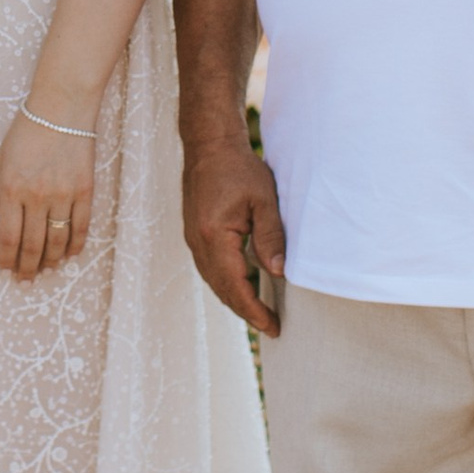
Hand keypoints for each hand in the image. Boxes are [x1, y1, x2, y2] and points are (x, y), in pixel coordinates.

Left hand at [0, 105, 94, 280]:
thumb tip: (7, 227)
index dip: (6, 259)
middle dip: (27, 268)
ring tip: (45, 271)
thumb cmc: (27, 132)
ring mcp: (62, 195)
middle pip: (32, 245)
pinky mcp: (84, 191)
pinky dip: (74, 246)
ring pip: (56, 241)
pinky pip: (80, 228)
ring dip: (50, 261)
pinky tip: (68, 255)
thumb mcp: (3, 161)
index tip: (5, 269)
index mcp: (10, 188)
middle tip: (25, 280)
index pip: (8, 237)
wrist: (61, 109)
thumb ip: (4, 194)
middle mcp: (36, 196)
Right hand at [181, 122, 284, 332]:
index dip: (254, 310)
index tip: (273, 327)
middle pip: (221, 289)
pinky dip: (227, 282)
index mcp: (214, 237)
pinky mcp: (195, 233)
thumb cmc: (238, 168)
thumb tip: (279, 274)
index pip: (235, 286)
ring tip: (260, 311)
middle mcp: (198, 243)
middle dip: (246, 311)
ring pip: (214, 281)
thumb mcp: (264, 201)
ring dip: (236, 298)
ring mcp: (193, 239)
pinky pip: (210, 267)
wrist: (209, 145)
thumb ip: (271, 238)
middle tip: (272, 326)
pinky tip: (244, 284)